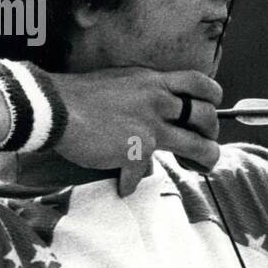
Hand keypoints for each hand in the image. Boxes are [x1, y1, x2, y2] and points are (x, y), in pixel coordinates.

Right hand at [49, 67, 224, 195]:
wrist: (54, 107)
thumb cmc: (79, 95)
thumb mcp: (121, 83)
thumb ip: (144, 95)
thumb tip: (154, 112)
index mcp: (154, 81)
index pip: (200, 83)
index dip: (213, 98)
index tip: (210, 110)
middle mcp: (158, 101)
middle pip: (207, 117)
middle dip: (212, 133)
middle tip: (205, 143)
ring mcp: (151, 126)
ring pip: (197, 146)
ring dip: (205, 160)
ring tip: (200, 167)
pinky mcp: (138, 150)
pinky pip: (142, 173)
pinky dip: (129, 182)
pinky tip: (122, 186)